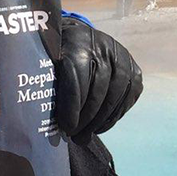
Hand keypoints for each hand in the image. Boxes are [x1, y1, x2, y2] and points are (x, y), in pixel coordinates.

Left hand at [53, 16, 142, 137]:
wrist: (81, 40)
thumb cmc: (58, 56)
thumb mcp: (46, 60)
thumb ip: (45, 81)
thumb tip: (41, 117)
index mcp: (77, 40)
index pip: (77, 75)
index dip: (72, 104)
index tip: (66, 126)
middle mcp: (103, 46)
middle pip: (98, 89)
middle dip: (86, 118)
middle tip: (74, 135)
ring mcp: (122, 58)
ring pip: (114, 96)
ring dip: (99, 121)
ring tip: (84, 135)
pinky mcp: (134, 71)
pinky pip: (127, 99)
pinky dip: (113, 117)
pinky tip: (99, 127)